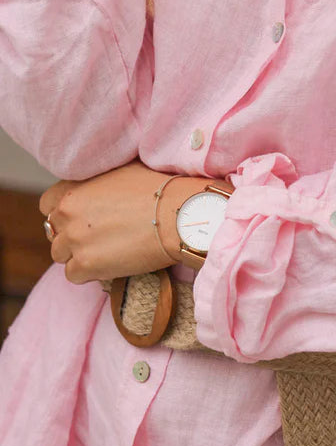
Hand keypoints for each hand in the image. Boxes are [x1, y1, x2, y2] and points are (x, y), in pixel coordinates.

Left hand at [39, 159, 217, 283]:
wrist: (177, 213)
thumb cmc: (157, 188)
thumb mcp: (121, 170)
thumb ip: (97, 181)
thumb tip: (97, 187)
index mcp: (72, 188)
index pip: (47, 204)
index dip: (64, 213)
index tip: (81, 218)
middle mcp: (67, 213)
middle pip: (54, 232)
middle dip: (72, 235)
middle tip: (98, 236)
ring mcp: (74, 240)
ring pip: (60, 255)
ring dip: (78, 254)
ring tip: (106, 251)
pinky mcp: (86, 265)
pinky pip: (73, 275)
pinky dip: (89, 273)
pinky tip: (110, 263)